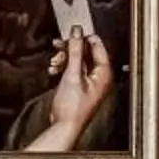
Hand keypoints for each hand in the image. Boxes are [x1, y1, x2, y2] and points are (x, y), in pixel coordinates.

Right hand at [24, 31, 115, 153]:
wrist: (65, 125)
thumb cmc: (72, 108)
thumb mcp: (73, 74)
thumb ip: (75, 51)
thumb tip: (77, 32)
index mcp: (104, 73)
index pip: (98, 46)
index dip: (84, 37)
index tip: (72, 33)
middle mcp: (100, 76)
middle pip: (86, 52)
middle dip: (70, 48)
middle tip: (59, 46)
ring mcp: (90, 81)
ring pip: (78, 60)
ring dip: (64, 58)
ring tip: (55, 63)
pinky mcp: (81, 85)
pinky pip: (73, 69)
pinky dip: (63, 67)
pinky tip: (55, 70)